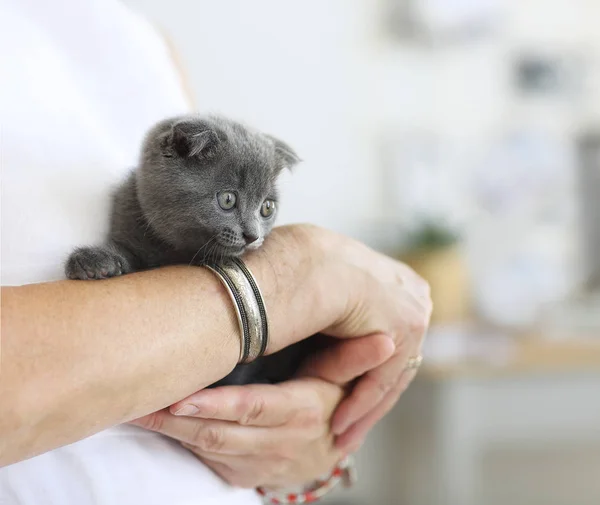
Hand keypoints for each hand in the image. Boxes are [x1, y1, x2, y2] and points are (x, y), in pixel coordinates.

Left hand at [131, 333, 392, 488]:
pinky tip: (151, 419)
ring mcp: (257, 463)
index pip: (258, 408)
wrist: (321, 452)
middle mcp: (280, 445)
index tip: (183, 396)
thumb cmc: (332, 406)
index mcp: (306, 416)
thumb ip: (355, 360)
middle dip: (180, 420)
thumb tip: (387, 339)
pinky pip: (201, 457)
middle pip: (221, 434)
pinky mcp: (239, 471)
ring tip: (136, 406)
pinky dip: (174, 441)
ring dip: (169, 430)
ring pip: (205, 448)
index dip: (219, 405)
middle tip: (143, 399)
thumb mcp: (345, 383)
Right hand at [245, 225, 431, 447]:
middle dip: (368, 399)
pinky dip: (359, 405)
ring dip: (363, 410)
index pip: (387, 341)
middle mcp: (415, 294)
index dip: (366, 372)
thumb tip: (333, 337)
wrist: (304, 262)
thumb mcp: (332, 298)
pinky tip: (339, 426)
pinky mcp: (406, 327)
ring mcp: (415, 310)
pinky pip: (380, 379)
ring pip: (388, 375)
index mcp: (401, 281)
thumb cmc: (302, 272)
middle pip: (392, 360)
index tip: (346, 397)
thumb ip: (345, 318)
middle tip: (346, 428)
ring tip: (339, 437)